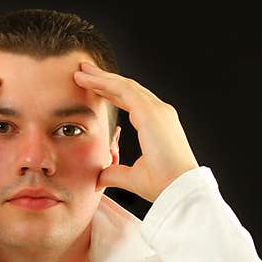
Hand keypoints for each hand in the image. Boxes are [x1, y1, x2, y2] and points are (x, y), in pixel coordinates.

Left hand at [74, 62, 198, 201]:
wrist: (179, 189)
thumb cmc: (163, 185)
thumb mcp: (131, 178)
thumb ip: (114, 174)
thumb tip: (98, 178)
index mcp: (158, 126)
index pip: (132, 102)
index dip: (111, 93)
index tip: (93, 88)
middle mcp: (160, 113)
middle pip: (128, 89)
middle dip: (105, 79)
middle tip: (84, 71)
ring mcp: (158, 110)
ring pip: (124, 86)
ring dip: (101, 77)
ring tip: (81, 72)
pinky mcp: (151, 112)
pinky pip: (124, 90)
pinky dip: (105, 82)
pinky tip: (88, 79)